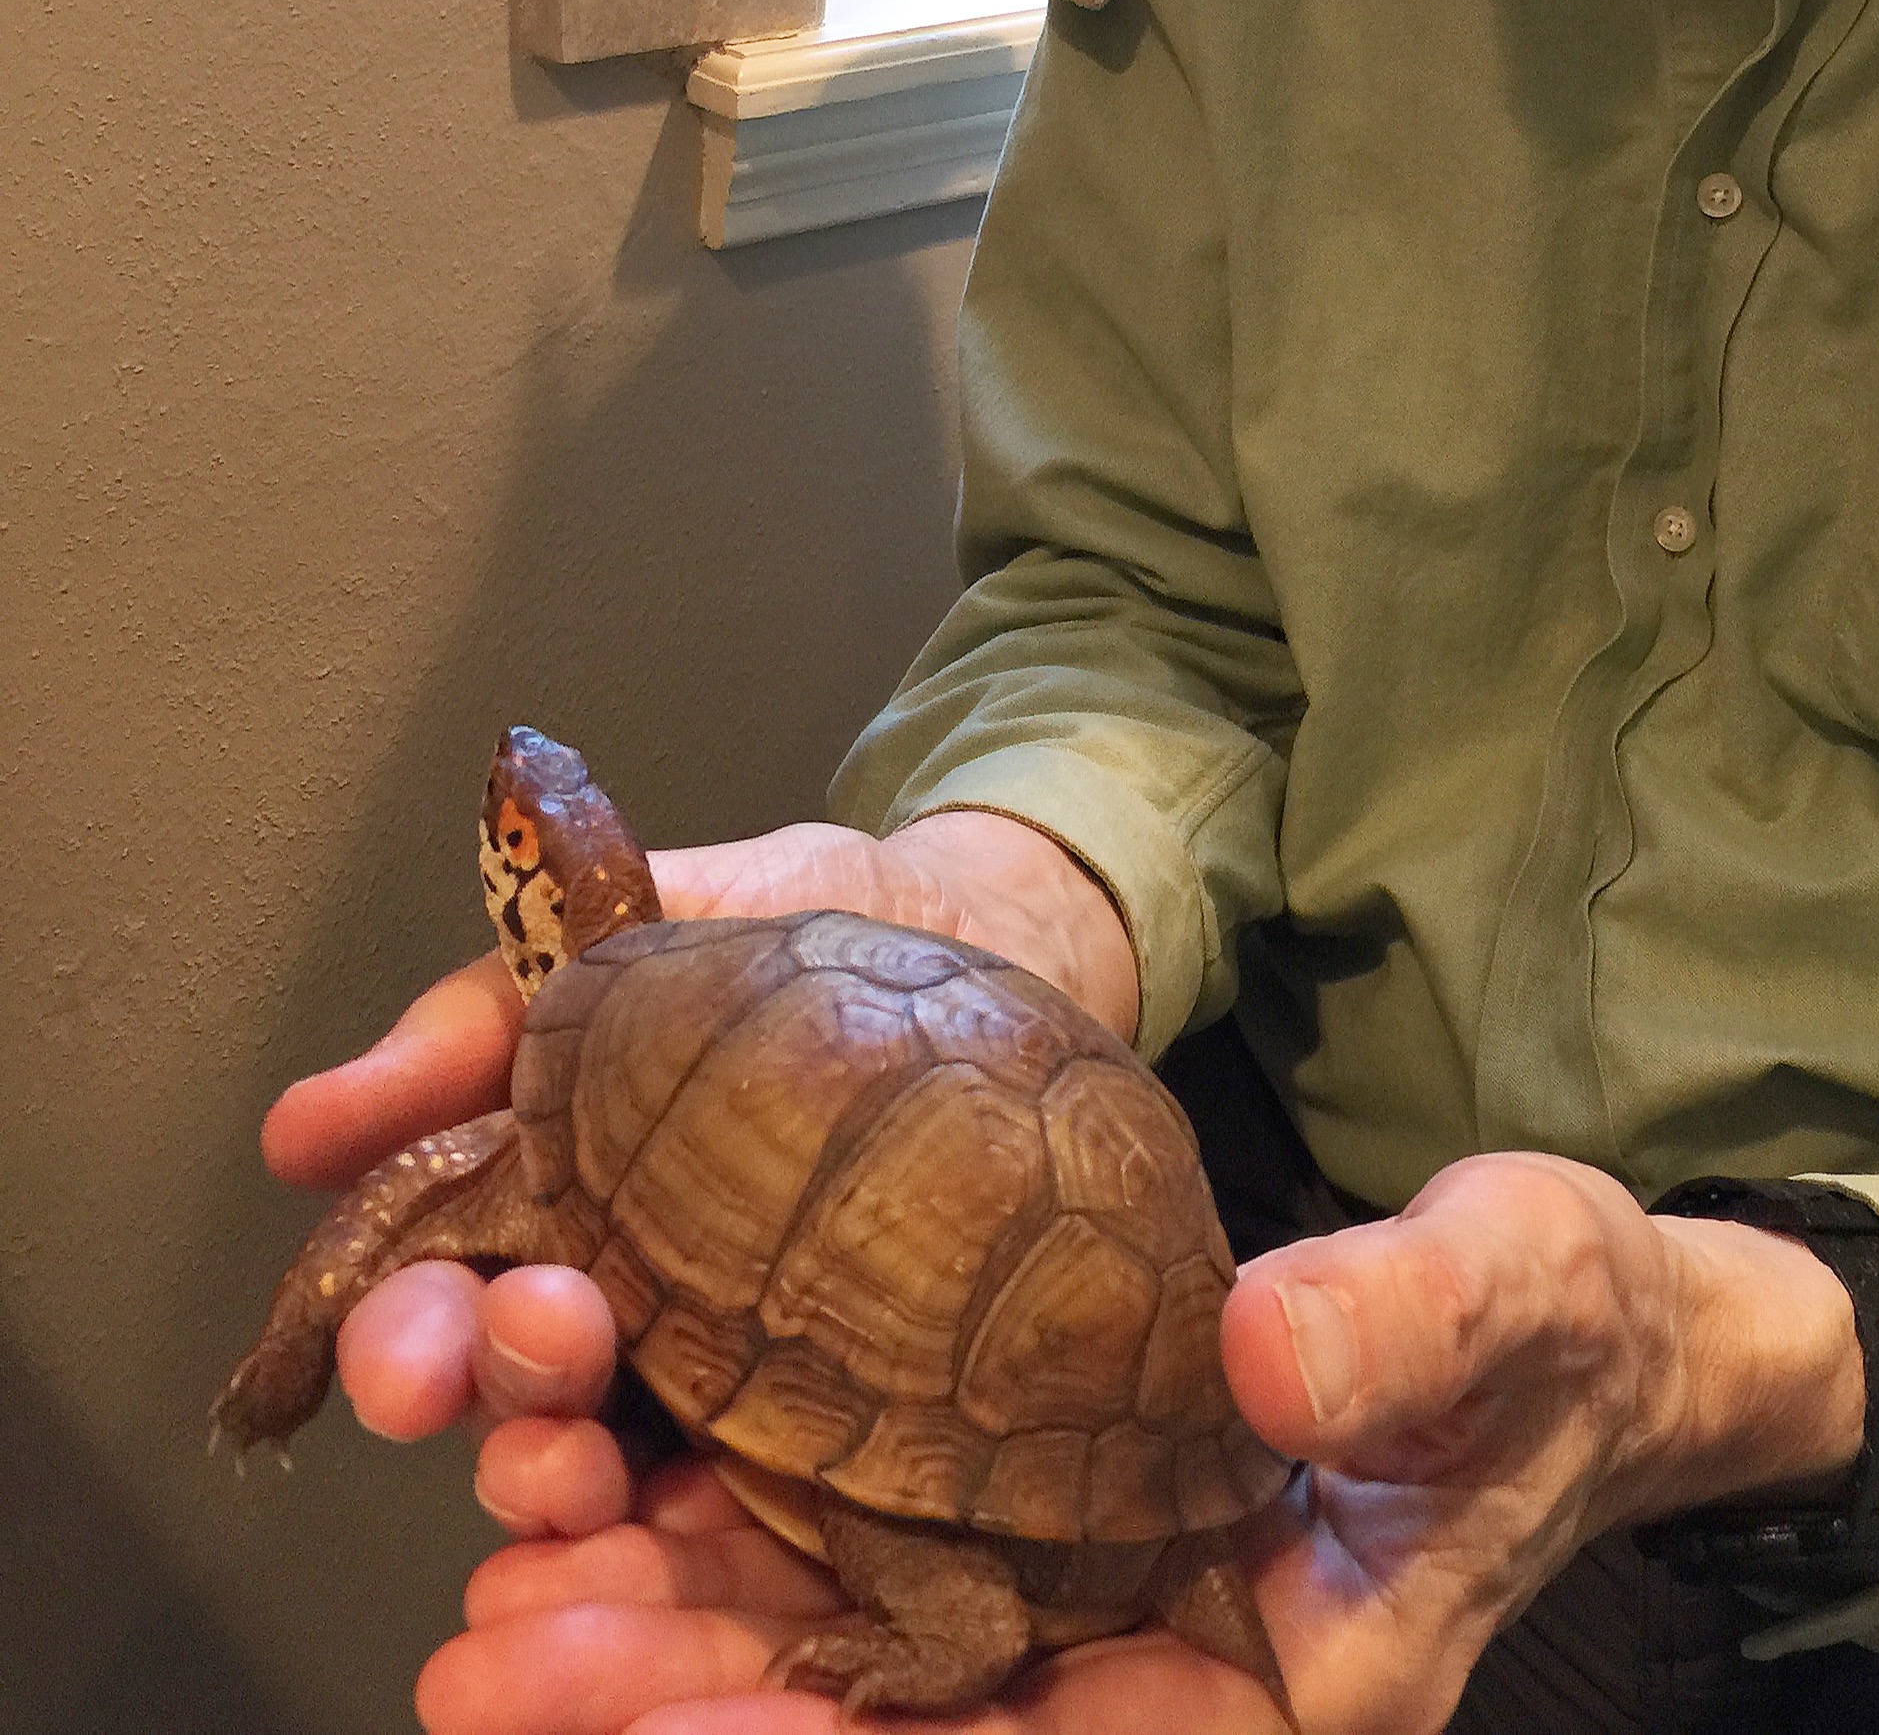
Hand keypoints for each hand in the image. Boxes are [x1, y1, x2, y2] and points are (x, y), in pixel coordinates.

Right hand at [258, 812, 1138, 1448]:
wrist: (1007, 933)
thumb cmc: (825, 919)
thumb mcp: (654, 918)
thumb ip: (487, 1014)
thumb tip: (304, 1128)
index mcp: (560, 1197)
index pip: (441, 1296)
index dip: (401, 1340)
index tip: (395, 1363)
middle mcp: (628, 1298)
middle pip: (520, 1395)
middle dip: (492, 1401)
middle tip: (520, 1357)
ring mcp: (735, 1361)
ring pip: (621, 1462)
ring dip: (572, 1476)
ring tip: (576, 1464)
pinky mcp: (845, 1405)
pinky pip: (762, 1496)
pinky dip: (706, 1527)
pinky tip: (684, 1524)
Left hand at [412, 1151, 1863, 1734]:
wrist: (1559, 1325)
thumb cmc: (1560, 1325)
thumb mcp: (1519, 1287)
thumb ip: (1408, 1325)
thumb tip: (1264, 1349)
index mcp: (1278, 1700)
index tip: (670, 1723)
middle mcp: (1160, 1683)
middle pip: (905, 1731)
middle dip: (699, 1703)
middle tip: (502, 1652)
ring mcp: (1096, 1615)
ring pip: (860, 1656)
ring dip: (679, 1631)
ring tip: (503, 1586)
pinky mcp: (1049, 1525)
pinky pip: (878, 1558)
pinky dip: (745, 1538)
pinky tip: (611, 1487)